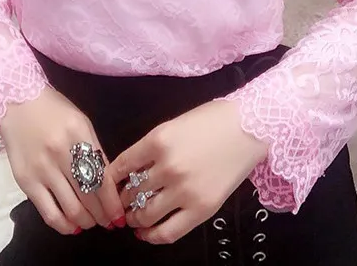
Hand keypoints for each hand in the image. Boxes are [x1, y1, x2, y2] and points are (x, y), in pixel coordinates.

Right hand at [0, 87, 126, 235]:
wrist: (15, 102)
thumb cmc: (53, 111)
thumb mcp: (81, 123)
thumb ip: (94, 152)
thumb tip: (106, 186)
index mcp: (79, 134)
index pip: (102, 177)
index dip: (113, 202)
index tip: (120, 216)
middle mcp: (61, 153)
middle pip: (89, 196)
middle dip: (103, 215)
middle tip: (109, 223)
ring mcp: (42, 169)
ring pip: (71, 209)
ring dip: (87, 222)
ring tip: (93, 223)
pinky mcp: (25, 181)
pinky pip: (48, 212)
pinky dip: (63, 225)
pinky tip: (72, 227)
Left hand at [108, 100, 269, 245]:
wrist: (249, 128)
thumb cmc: (213, 120)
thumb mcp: (174, 124)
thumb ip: (151, 147)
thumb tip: (130, 170)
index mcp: (157, 140)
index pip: (121, 166)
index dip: (109, 180)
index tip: (107, 185)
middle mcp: (167, 167)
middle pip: (131, 192)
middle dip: (123, 200)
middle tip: (121, 203)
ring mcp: (184, 190)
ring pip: (145, 213)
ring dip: (134, 218)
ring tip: (133, 217)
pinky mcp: (201, 209)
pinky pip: (168, 232)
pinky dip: (152, 236)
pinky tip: (146, 233)